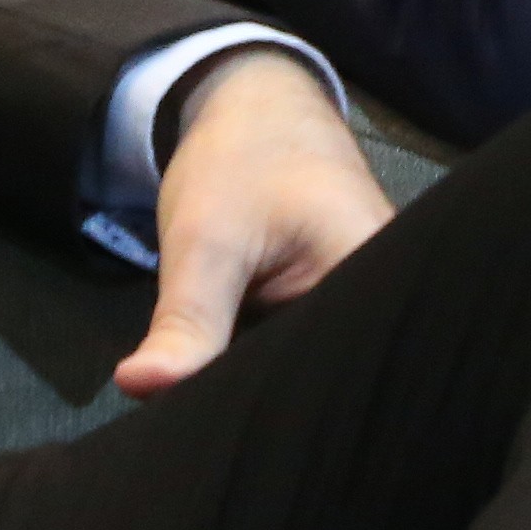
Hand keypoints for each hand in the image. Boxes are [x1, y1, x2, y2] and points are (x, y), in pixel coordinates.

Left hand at [113, 46, 394, 397]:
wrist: (258, 106)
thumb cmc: (243, 157)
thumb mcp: (206, 240)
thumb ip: (187, 322)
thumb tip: (139, 387)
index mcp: (380, 286)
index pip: (331, 378)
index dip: (273, 410)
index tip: (212, 423)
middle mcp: (391, 306)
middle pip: (325, 381)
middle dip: (266, 404)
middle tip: (201, 417)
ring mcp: (368, 310)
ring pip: (311, 371)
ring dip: (266, 386)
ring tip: (217, 402)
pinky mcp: (340, 311)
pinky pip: (306, 354)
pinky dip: (267, 364)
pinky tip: (232, 375)